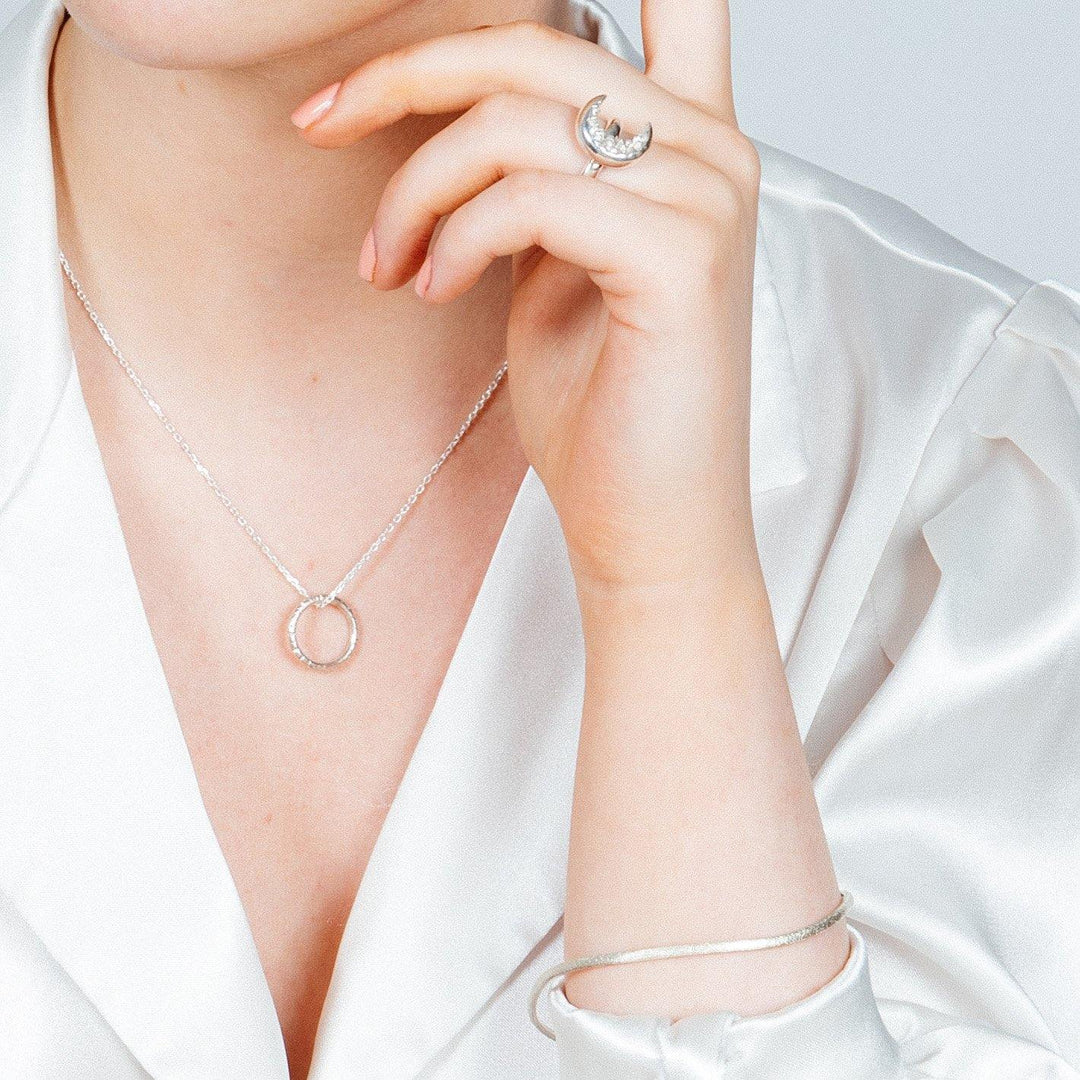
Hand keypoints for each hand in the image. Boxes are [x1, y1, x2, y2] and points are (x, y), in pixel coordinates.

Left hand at [291, 0, 759, 589]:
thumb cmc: (601, 406)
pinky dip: (458, 238)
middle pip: (533, 44)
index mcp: (690, 141)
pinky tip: (435, 287)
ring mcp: (707, 198)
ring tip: (388, 263)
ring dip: (417, 188)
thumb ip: (534, 177)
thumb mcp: (554, 264)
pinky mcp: (682, 258)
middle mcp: (713, 150)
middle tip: (323, 127)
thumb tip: (460, 118)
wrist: (645, 522)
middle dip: (403, 78)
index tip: (434, 44)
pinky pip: (530, 199)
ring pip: (513, 124)